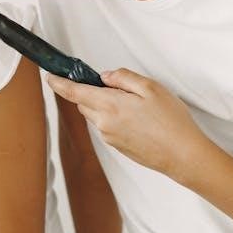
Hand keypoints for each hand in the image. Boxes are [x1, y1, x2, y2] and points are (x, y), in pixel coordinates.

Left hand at [48, 68, 209, 178]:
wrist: (183, 156)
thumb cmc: (171, 122)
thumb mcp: (151, 88)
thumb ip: (123, 78)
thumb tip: (105, 77)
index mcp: (109, 106)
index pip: (74, 93)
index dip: (58, 83)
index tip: (50, 77)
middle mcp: (104, 124)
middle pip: (85, 103)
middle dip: (91, 92)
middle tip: (117, 87)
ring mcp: (110, 138)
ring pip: (97, 116)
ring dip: (106, 106)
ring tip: (136, 106)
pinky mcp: (118, 147)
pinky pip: (108, 127)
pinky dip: (115, 119)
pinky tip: (138, 120)